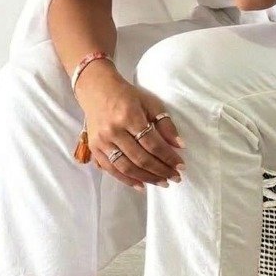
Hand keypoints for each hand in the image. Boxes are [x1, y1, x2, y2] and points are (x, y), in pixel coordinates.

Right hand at [74, 62, 185, 189]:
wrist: (97, 90)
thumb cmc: (128, 96)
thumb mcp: (150, 103)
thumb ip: (165, 124)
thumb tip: (179, 146)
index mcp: (129, 116)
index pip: (152, 143)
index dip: (168, 157)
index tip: (181, 166)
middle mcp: (113, 130)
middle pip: (140, 158)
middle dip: (160, 171)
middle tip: (175, 178)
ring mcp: (102, 141)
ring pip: (126, 167)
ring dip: (146, 178)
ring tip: (162, 183)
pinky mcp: (95, 148)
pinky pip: (111, 169)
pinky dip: (127, 180)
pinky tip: (141, 185)